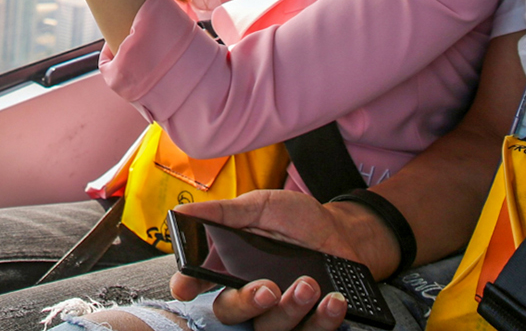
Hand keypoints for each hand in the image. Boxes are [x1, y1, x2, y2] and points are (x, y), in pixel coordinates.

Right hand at [168, 191, 375, 330]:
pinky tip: (332, 300)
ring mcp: (279, 313)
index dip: (187, 286)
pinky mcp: (310, 323)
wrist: (341, 231)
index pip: (198, 282)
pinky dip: (323, 320)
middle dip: (246, 303)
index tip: (185, 287)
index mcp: (229, 266)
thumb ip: (225, 213)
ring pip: (271, 329)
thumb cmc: (296, 220)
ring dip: (290, 310)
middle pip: (231, 314)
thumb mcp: (260, 207)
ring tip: (309, 285)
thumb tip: (183, 212)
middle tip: (267, 288)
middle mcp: (249, 294)